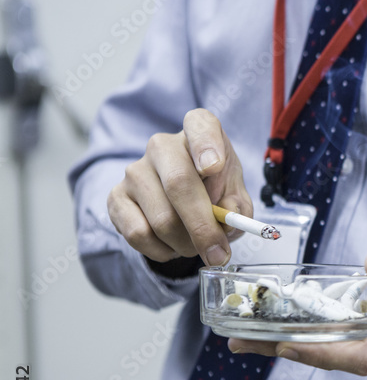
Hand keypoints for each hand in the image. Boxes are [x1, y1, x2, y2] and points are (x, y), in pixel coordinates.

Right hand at [107, 109, 252, 271]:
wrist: (181, 203)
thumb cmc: (214, 191)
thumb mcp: (235, 194)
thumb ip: (237, 206)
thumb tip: (228, 216)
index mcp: (198, 132)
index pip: (200, 125)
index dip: (207, 145)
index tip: (214, 167)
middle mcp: (162, 145)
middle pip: (179, 184)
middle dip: (203, 227)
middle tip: (219, 255)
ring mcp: (134, 170)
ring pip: (162, 219)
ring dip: (186, 245)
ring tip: (195, 245)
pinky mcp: (115, 197)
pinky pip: (139, 234)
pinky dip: (163, 251)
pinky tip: (172, 246)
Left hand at [229, 216, 366, 373]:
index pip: (362, 357)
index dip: (321, 355)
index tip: (284, 344)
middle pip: (339, 359)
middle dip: (289, 351)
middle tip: (239, 342)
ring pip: (336, 351)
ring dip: (291, 343)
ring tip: (243, 336)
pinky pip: (342, 337)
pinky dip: (309, 330)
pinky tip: (276, 320)